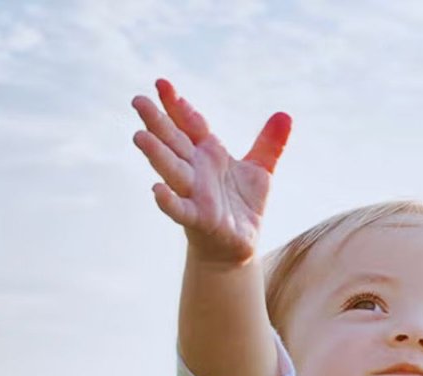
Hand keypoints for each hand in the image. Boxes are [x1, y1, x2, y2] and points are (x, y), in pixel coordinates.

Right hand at [129, 78, 290, 265]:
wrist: (238, 245)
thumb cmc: (242, 205)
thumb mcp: (259, 171)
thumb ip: (270, 144)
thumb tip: (285, 115)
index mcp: (209, 154)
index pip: (191, 124)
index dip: (177, 105)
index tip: (161, 83)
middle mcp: (197, 170)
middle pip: (174, 142)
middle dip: (157, 122)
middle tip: (137, 100)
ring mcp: (194, 194)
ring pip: (172, 171)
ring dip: (156, 155)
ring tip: (140, 136)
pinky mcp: (199, 219)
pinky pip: (180, 209)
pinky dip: (168, 201)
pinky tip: (156, 190)